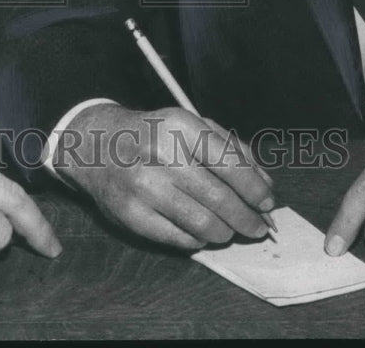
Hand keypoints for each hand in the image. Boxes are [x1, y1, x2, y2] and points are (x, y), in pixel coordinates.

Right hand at [52, 103, 275, 249]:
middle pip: (221, 199)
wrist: (96, 145)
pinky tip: (201, 231)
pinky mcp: (132, 216)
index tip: (268, 202)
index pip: (230, 163)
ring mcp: (144, 188)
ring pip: (205, 225)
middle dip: (249, 217)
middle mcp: (161, 154)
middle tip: (259, 226)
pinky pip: (181, 240)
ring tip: (231, 229)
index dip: (255, 188)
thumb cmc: (153, 134)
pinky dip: (200, 240)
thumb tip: (265, 184)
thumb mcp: (190, 124)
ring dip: (227, 232)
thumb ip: (231, 148)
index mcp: (179, 125)